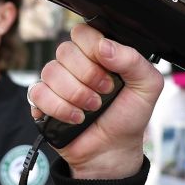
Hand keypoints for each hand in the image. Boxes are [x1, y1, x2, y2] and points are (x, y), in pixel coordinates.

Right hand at [27, 24, 162, 178]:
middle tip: (103, 94)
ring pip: (50, 72)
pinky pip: (38, 93)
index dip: (94, 50)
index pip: (83, 33)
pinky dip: (60, 108)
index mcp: (98, 53)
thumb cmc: (129, 117)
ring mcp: (56, 83)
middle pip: (64, 50)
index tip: (109, 71)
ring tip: (91, 109)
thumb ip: (133, 60)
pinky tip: (75, 118)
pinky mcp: (42, 102)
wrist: (113, 151)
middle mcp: (75, 64)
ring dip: (75, 95)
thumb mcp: (147, 86)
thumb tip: (104, 46)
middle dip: (88, 77)